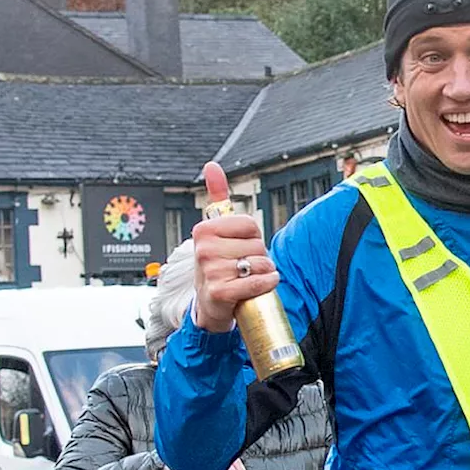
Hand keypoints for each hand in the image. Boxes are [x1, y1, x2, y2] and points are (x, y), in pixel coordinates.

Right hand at [193, 162, 277, 332]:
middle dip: (258, 257)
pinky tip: (261, 285)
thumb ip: (217, 198)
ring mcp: (210, 271)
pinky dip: (266, 284)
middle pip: (258, 245)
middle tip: (242, 267)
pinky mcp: (220, 292)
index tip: (240, 248)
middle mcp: (203, 248)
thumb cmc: (218, 264)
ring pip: (260, 264)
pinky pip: (257, 281)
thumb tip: (212, 166)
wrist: (210, 304)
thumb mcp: (216, 231)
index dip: (254, 238)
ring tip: (246, 278)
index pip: (251, 225)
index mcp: (204, 230)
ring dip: (263, 272)